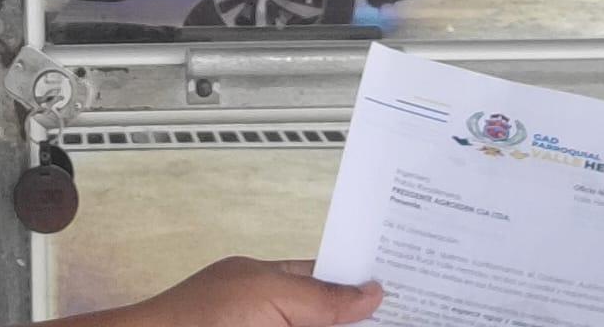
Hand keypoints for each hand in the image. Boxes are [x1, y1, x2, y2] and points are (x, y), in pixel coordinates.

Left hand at [61, 257, 381, 326]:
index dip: (363, 286)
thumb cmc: (192, 320)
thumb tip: (372, 290)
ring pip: (319, 325)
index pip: (328, 279)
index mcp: (268, 282)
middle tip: (411, 314)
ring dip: (350, 322)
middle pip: (329, 315)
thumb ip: (319, 297)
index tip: (404, 292)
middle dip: (362, 315)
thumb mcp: (266, 296)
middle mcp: (272, 314)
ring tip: (396, 320)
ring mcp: (268, 326)